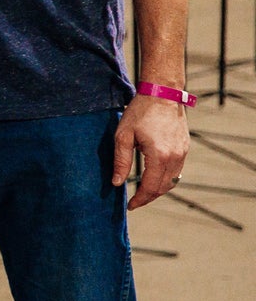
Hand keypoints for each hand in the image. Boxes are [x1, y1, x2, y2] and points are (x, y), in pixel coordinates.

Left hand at [113, 94, 189, 209]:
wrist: (162, 94)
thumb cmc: (139, 112)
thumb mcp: (123, 136)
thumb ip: (121, 161)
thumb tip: (117, 183)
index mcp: (159, 156)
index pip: (150, 187)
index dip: (140, 199)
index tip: (129, 206)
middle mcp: (175, 158)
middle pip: (163, 188)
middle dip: (148, 198)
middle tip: (134, 202)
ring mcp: (182, 153)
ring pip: (172, 181)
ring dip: (158, 190)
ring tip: (143, 193)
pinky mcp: (185, 148)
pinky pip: (177, 171)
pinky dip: (166, 179)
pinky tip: (154, 179)